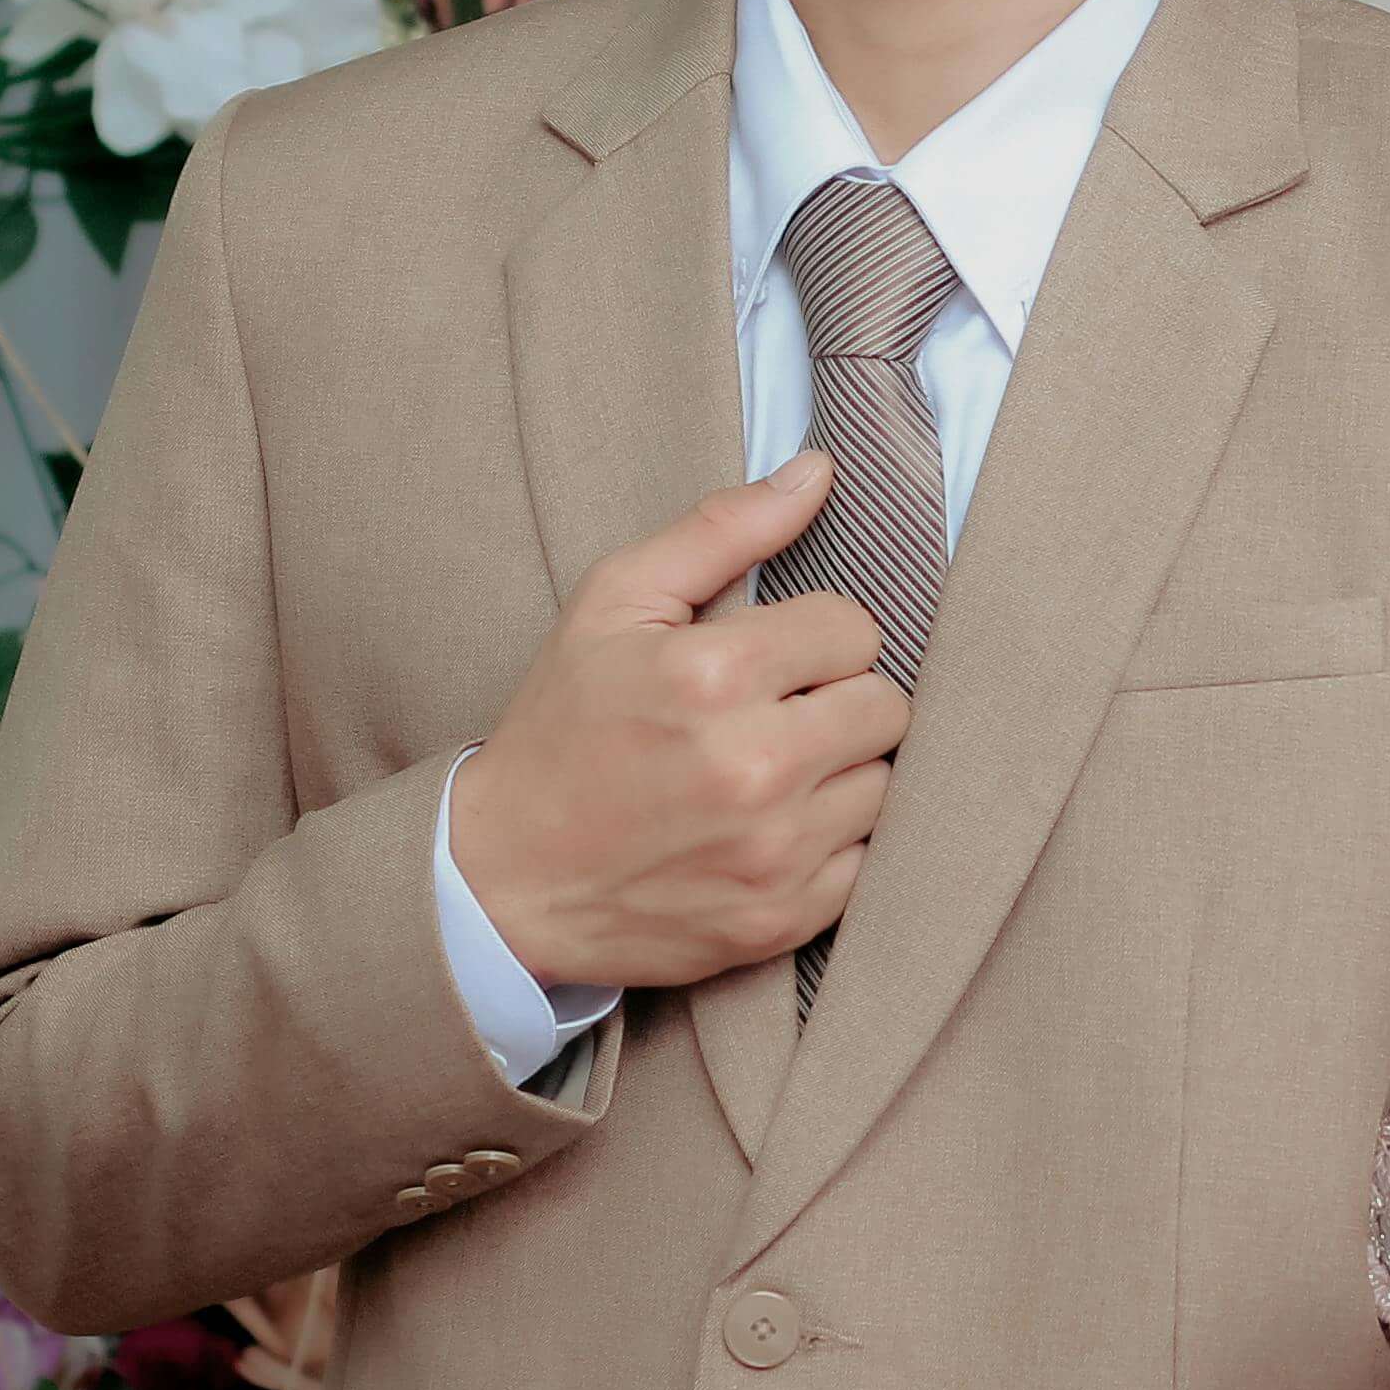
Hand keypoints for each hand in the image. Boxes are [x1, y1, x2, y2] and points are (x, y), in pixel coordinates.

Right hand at [455, 452, 911, 991]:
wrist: (502, 880)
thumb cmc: (562, 728)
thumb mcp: (614, 604)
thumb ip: (721, 529)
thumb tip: (820, 470)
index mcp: (713, 676)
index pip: (855, 627)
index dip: (817, 635)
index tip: (773, 657)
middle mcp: (754, 767)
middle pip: (887, 705)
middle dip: (840, 698)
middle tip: (779, 712)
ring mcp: (773, 853)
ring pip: (885, 782)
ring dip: (843, 771)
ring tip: (775, 770)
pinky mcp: (781, 918)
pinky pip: (868, 859)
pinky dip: (834, 842)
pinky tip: (775, 829)